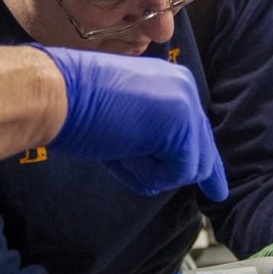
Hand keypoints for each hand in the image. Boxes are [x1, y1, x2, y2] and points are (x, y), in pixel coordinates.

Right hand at [41, 47, 227, 200]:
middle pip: (201, 153)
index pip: (197, 132)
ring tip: (117, 147)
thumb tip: (168, 166)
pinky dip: (147, 174)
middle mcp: (185, 88)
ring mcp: (186, 105)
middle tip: (180, 179)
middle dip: (179, 173)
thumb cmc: (74, 107)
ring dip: (150, 172)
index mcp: (172, 82)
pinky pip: (178, 174)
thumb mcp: (124, 120)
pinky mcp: (181, 125)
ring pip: (189, 168)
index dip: (206, 166)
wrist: (56, 94)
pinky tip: (122, 150)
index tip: (216, 191)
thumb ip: (153, 137)